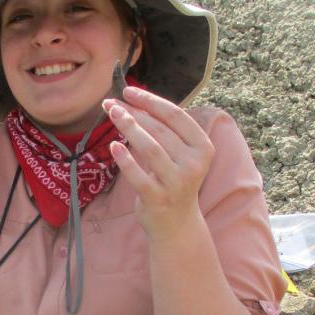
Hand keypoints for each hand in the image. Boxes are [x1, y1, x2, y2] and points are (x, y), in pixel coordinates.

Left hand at [104, 87, 213, 241]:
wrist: (176, 223)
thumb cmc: (173, 179)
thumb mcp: (179, 154)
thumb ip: (165, 130)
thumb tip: (133, 100)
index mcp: (203, 147)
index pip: (176, 116)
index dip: (151, 101)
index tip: (129, 91)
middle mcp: (194, 164)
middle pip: (161, 130)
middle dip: (134, 113)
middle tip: (112, 103)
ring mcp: (177, 182)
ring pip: (150, 149)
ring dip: (129, 128)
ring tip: (112, 114)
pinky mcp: (158, 199)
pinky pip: (138, 176)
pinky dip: (125, 160)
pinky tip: (113, 146)